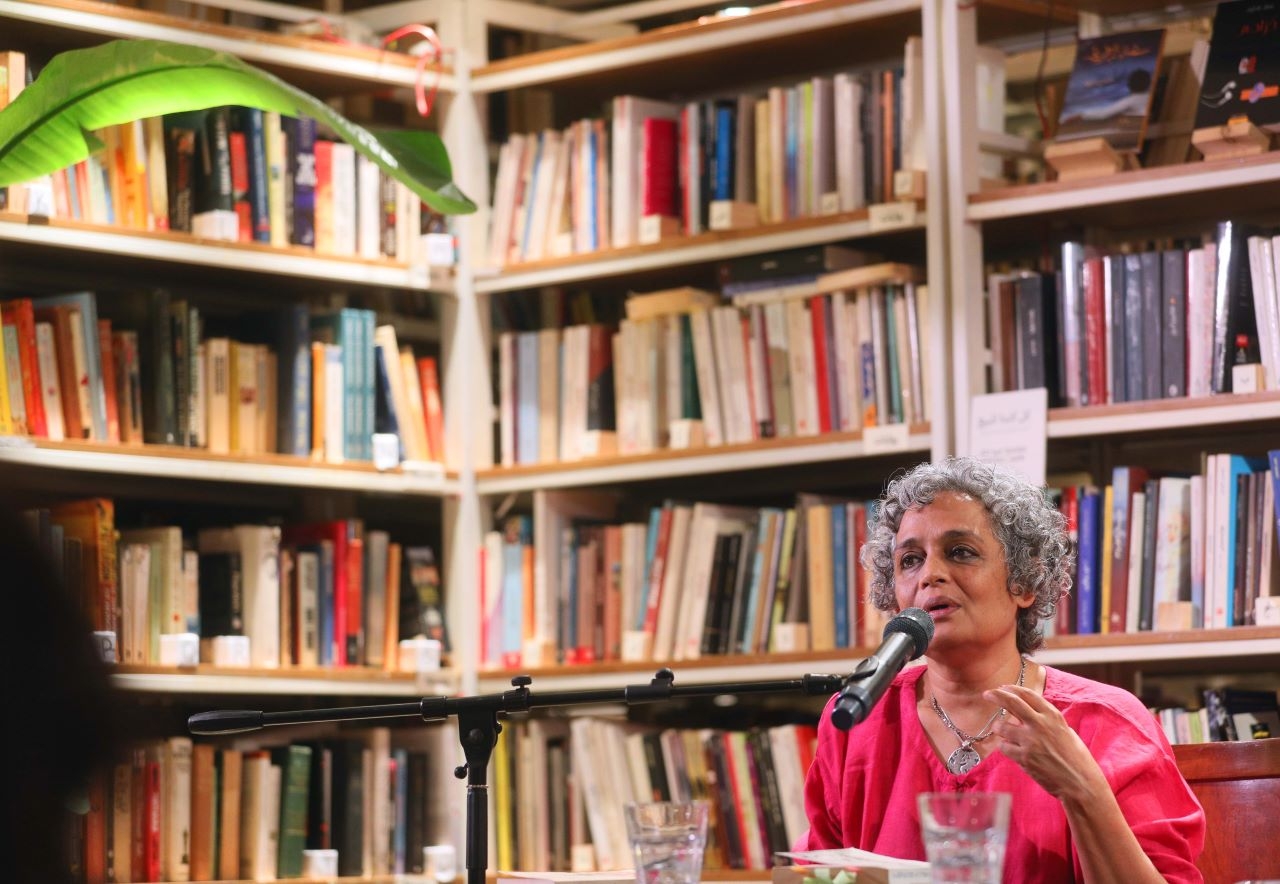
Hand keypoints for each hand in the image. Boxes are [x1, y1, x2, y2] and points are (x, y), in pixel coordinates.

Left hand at [985, 684, 1107, 804]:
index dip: (1012, 689)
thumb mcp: (1066, 732)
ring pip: (1002, 726)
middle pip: (1011, 702)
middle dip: (995, 695)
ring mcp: (1030, 741)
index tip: (1003, 688)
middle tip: (987, 694)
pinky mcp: (1024, 757)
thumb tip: (1030, 712)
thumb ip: (1048, 721)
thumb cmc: (1076, 759)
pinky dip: (1005, 747)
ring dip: (998, 727)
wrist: (1081, 783)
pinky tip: (1011, 749)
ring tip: (999, 729)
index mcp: (1053, 716)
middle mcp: (1040, 724)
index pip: (1027, 694)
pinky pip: (1004, 747)